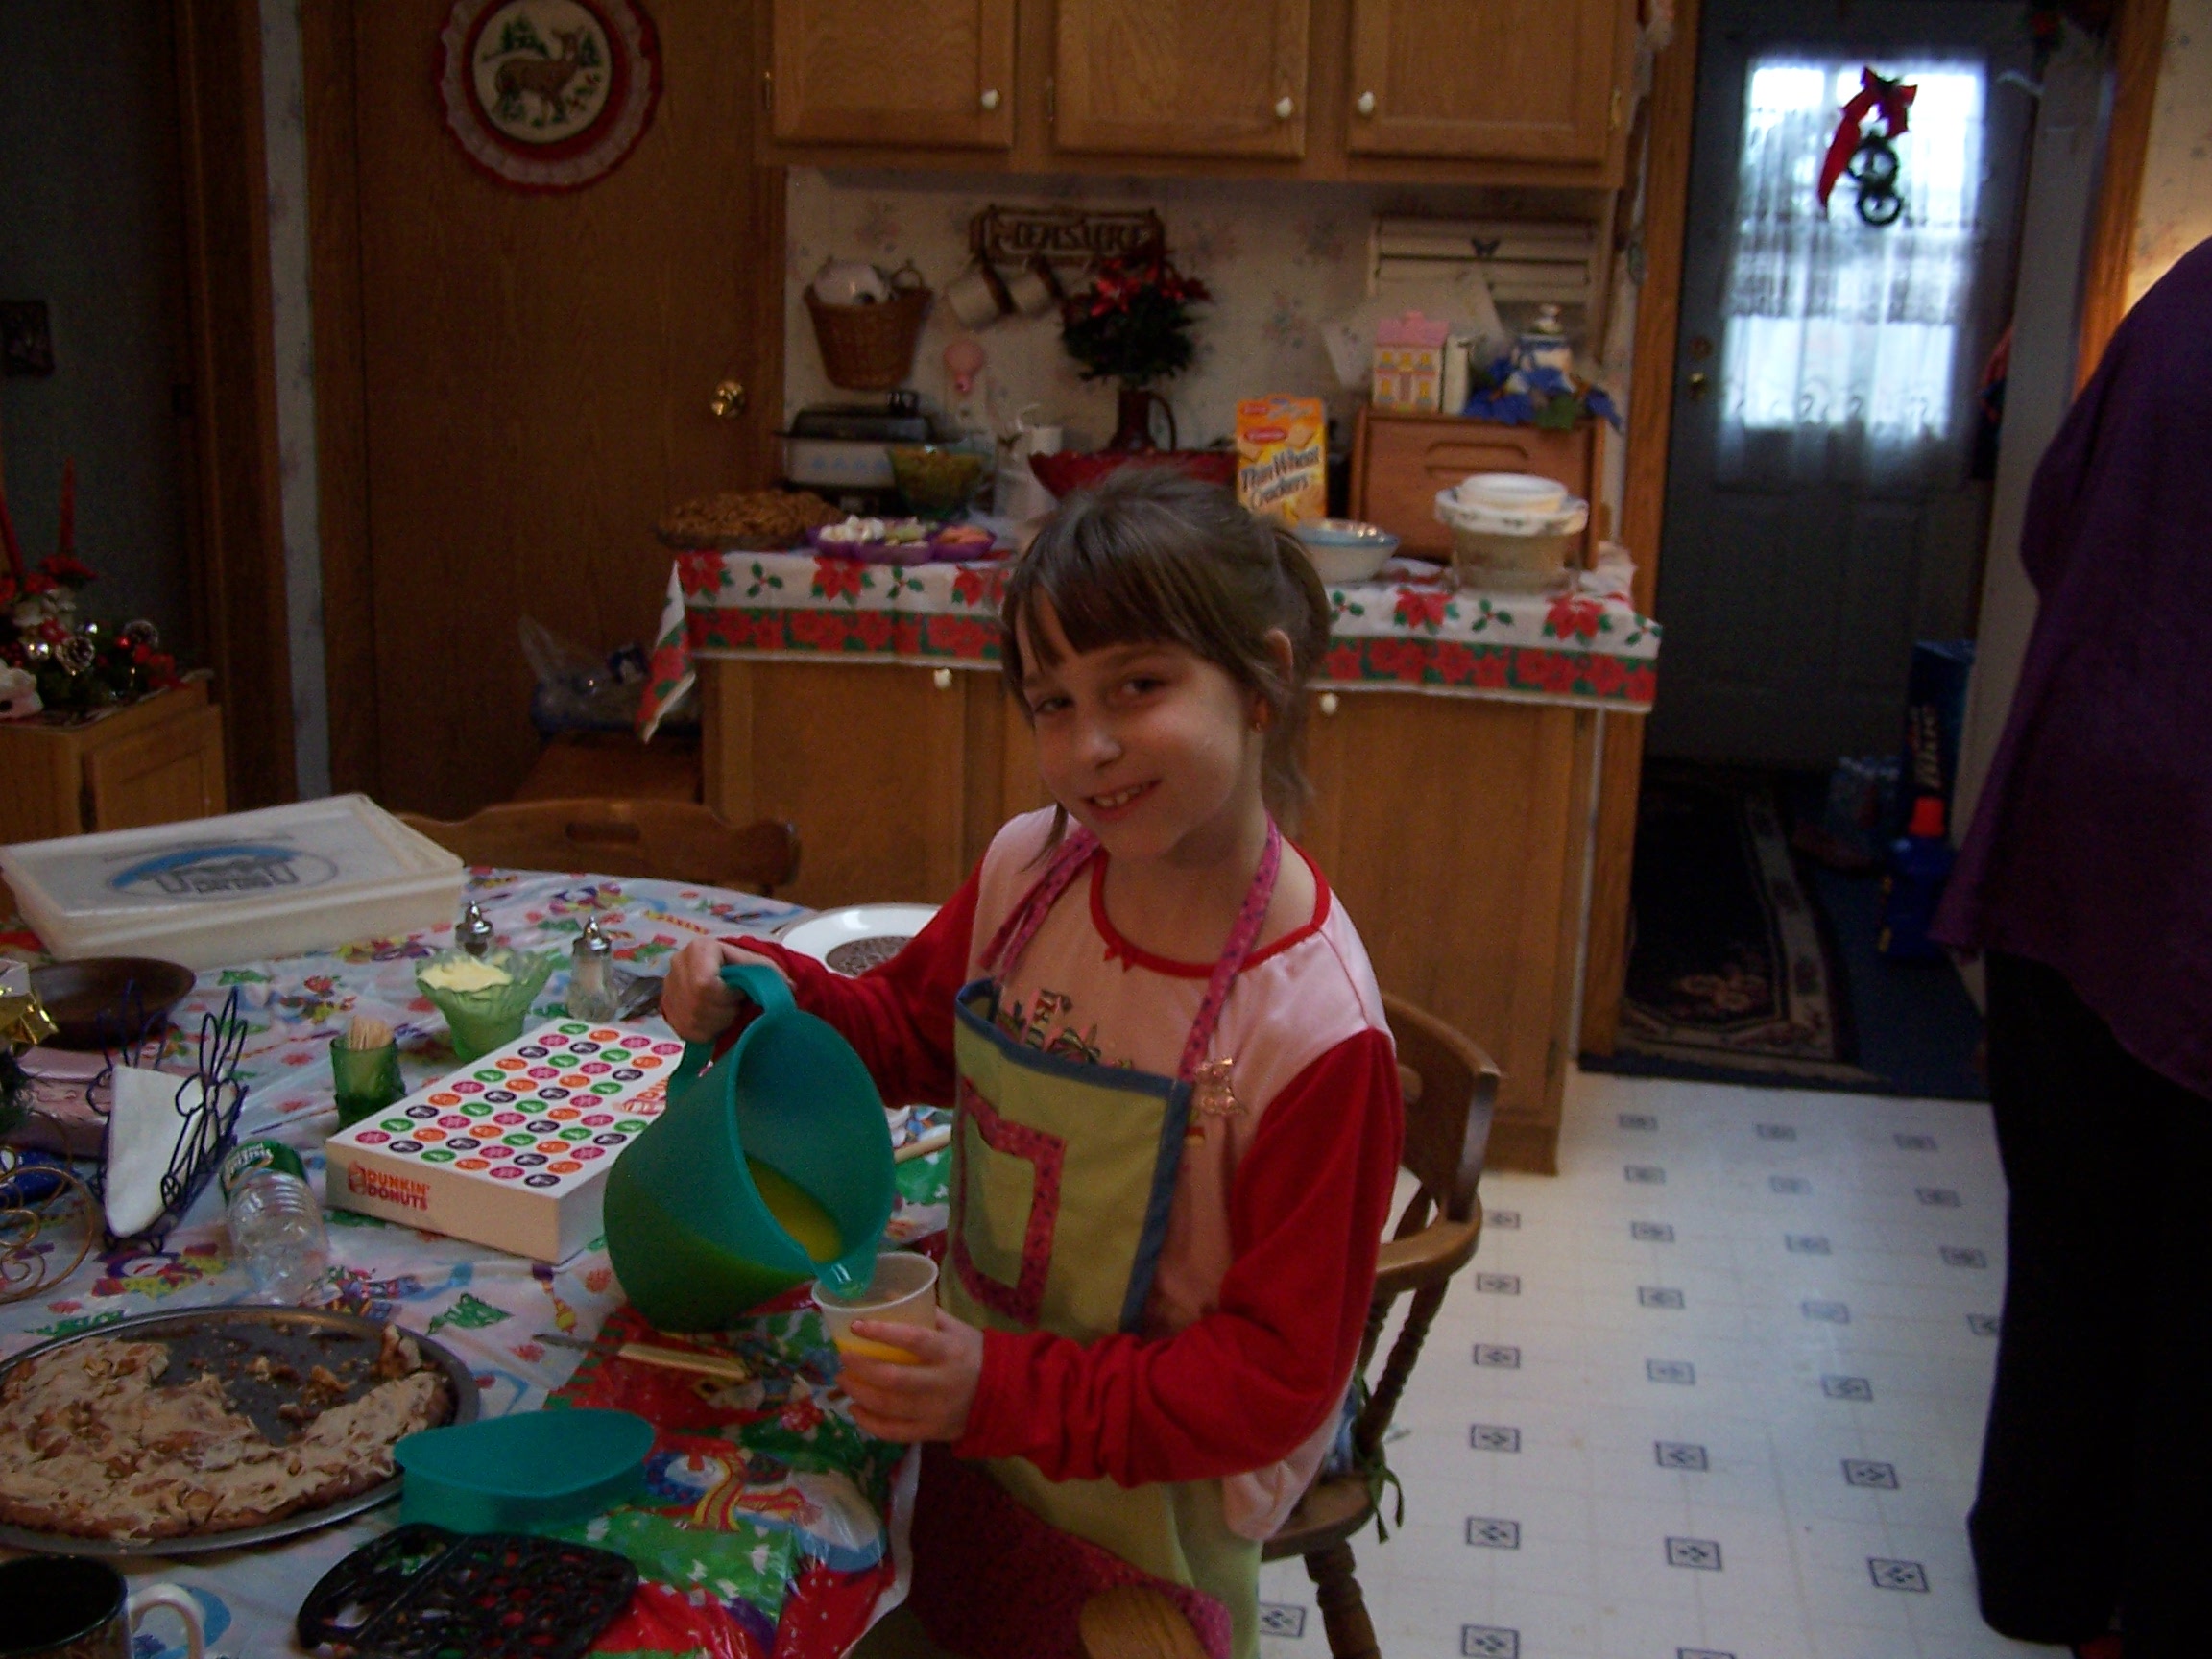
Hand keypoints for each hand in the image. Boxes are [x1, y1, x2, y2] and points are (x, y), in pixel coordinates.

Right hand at [660, 938, 786, 1042]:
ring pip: (691, 1020)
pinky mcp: (666, 1008)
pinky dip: (704, 1032)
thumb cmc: (743, 969)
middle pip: (698, 1004)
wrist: (724, 975)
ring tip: (726, 1013)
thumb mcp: (760, 966)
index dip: (726, 996)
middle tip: (735, 1008)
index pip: (705, 984)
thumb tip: (790, 988)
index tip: (739, 995)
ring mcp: (668, 987)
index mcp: (699, 948)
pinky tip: (715, 1022)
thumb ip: (771, 975)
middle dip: (723, 1012)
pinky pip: (684, 1030)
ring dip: (715, 1023)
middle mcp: (677, 964)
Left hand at [837, 1307, 984, 1442]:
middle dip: (861, 1368)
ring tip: (843, 1380)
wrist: (1004, 1395)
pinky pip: (894, 1432)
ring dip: (859, 1393)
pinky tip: (855, 1409)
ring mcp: (936, 1411)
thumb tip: (886, 1295)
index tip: (856, 1326)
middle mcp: (942, 1383)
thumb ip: (924, 1313)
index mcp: (950, 1351)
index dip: (882, 1332)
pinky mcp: (932, 1433)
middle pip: (893, 1378)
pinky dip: (869, 1422)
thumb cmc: (974, 1354)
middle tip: (843, 1357)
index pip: (913, 1340)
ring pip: (889, 1406)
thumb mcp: (957, 1328)